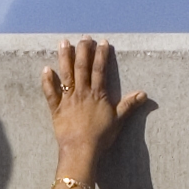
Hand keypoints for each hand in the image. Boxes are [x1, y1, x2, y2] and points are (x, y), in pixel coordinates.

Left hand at [42, 36, 147, 170]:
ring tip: (63, 43)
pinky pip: (50, 93)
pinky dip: (47, 81)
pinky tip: (45, 69)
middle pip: (82, 67)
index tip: (102, 42)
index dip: (101, 55)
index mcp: (98, 95)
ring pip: (66, 75)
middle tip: (84, 38)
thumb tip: (143, 94)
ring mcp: (68, 100)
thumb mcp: (118, 120)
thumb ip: (129, 105)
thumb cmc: (100, 137)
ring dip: (64, 58)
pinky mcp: (56, 109)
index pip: (100, 70)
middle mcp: (82, 93)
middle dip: (83, 51)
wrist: (81, 150)